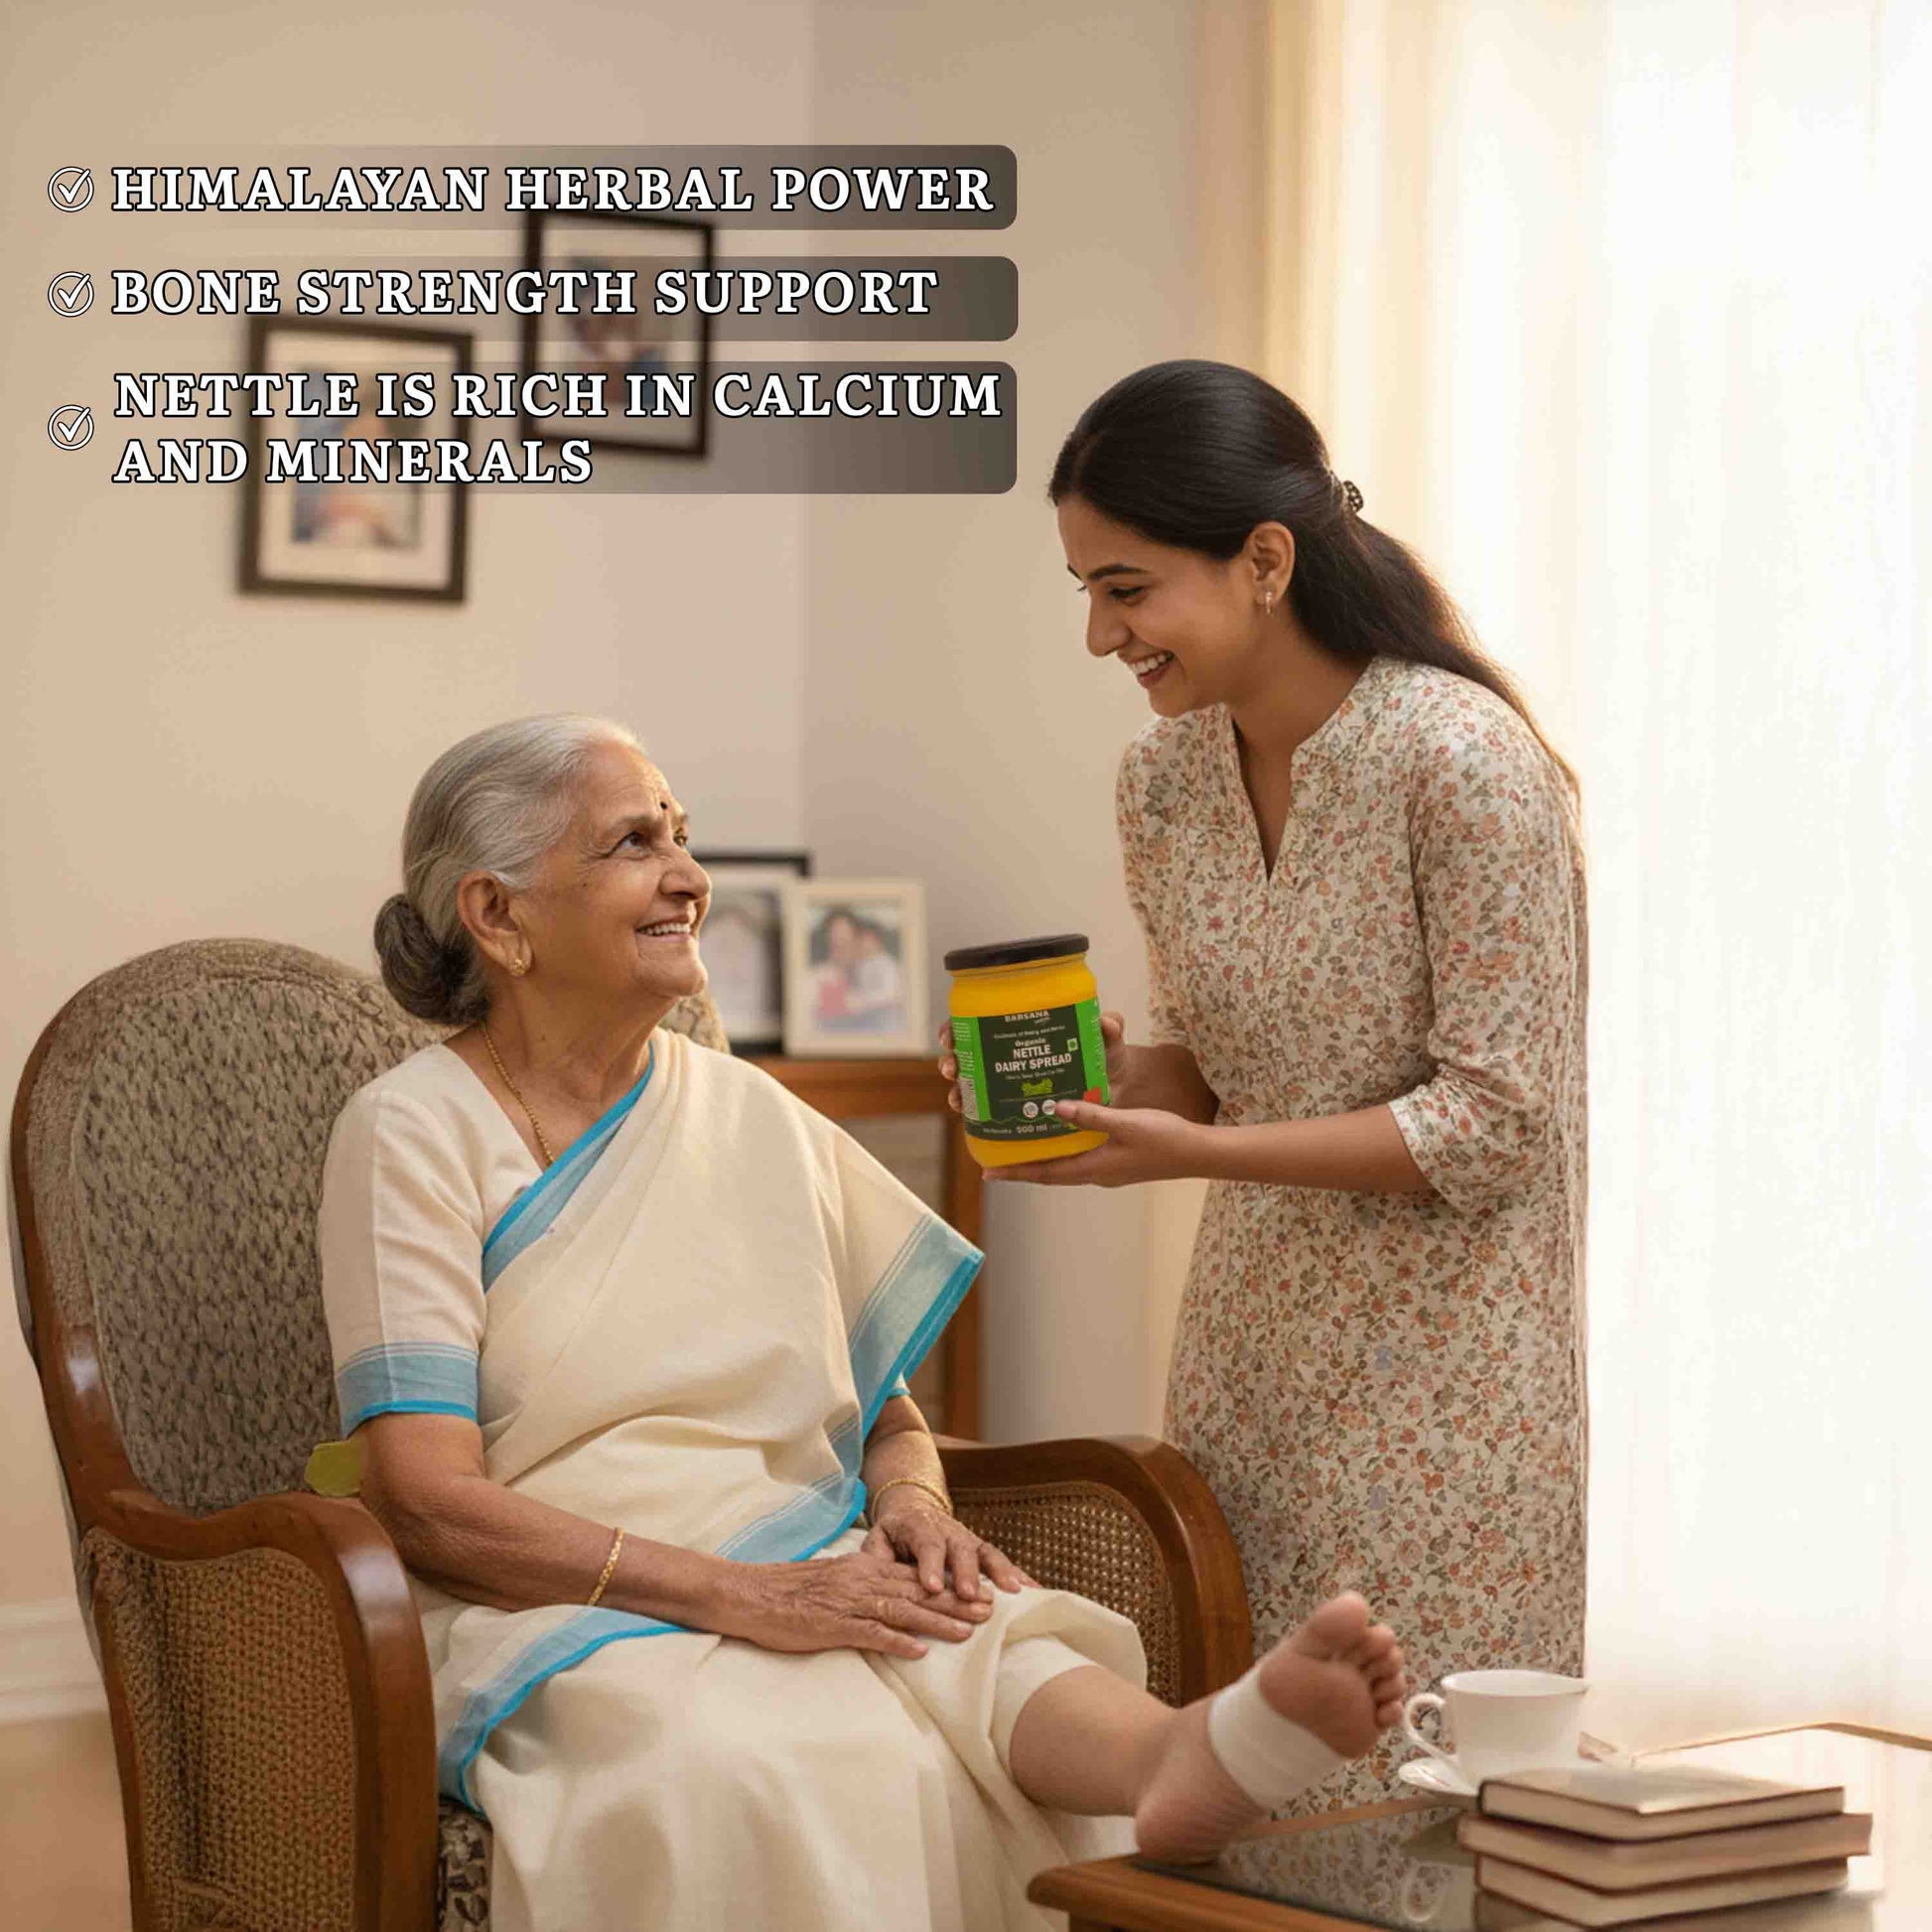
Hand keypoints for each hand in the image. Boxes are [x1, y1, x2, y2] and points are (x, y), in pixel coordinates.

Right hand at [715, 1541, 994, 1659]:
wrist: (749, 1594)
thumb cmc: (787, 1592)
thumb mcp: (831, 1582)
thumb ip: (860, 1587)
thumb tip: (888, 1599)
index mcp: (863, 1569)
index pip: (915, 1577)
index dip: (949, 1585)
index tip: (978, 1592)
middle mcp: (861, 1580)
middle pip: (918, 1591)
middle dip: (956, 1600)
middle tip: (990, 1610)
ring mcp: (848, 1603)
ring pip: (903, 1610)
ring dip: (938, 1620)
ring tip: (968, 1631)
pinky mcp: (832, 1625)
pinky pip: (871, 1633)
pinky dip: (897, 1641)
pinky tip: (920, 1651)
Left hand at [864, 1493, 1038, 1601]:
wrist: (913, 1510)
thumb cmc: (893, 1535)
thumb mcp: (877, 1540)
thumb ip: (877, 1558)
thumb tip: (877, 1580)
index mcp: (918, 1525)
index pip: (925, 1543)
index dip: (930, 1564)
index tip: (931, 1587)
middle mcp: (948, 1530)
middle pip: (960, 1548)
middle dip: (966, 1572)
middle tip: (969, 1595)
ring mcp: (968, 1538)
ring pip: (986, 1552)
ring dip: (1000, 1572)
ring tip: (1012, 1593)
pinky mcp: (981, 1550)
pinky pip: (1002, 1560)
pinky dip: (1018, 1574)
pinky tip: (1034, 1591)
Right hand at [936, 1010, 1133, 1114]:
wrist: (1114, 1090)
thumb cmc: (1105, 1056)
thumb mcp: (1107, 1040)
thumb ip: (1109, 1029)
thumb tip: (1107, 1021)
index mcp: (1021, 1028)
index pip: (980, 1021)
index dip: (958, 1027)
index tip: (950, 1034)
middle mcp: (1009, 1054)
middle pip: (967, 1053)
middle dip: (951, 1059)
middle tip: (953, 1067)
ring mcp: (1010, 1082)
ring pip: (972, 1084)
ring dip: (957, 1090)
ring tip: (958, 1099)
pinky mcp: (1017, 1108)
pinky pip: (988, 1112)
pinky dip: (975, 1116)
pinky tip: (970, 1120)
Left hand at [984, 1098, 1204, 1187]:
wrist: (1198, 1154)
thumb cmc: (1165, 1139)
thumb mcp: (1126, 1123)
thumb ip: (1091, 1115)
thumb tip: (1054, 1109)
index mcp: (1095, 1169)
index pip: (1046, 1174)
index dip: (1015, 1173)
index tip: (988, 1173)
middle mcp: (1097, 1175)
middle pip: (1051, 1174)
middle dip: (1022, 1168)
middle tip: (995, 1160)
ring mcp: (1108, 1171)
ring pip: (1066, 1168)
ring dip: (1042, 1160)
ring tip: (1020, 1147)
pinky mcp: (1118, 1164)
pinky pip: (1081, 1160)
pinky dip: (1064, 1152)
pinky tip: (1061, 1136)